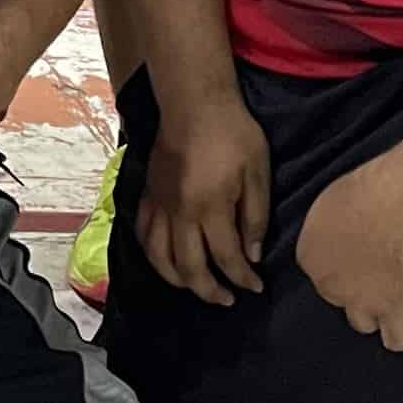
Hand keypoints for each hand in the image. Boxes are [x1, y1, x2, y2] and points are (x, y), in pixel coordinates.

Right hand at [138, 93, 271, 304]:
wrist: (194, 103)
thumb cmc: (234, 134)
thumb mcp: (258, 173)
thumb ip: (256, 217)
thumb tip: (252, 255)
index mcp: (211, 207)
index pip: (227, 258)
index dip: (243, 279)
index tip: (256, 287)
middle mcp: (181, 213)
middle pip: (190, 268)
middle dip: (210, 290)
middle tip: (227, 299)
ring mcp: (160, 205)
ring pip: (160, 257)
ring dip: (178, 280)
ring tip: (196, 287)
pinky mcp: (149, 195)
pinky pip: (144, 234)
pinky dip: (154, 255)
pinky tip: (166, 260)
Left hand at [294, 160, 402, 353]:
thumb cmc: (373, 189)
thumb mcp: (333, 201)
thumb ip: (330, 228)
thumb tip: (341, 232)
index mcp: (309, 255)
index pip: (319, 271)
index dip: (339, 264)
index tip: (355, 256)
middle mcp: (330, 284)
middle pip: (337, 296)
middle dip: (354, 287)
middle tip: (376, 271)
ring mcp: (362, 302)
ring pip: (361, 322)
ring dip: (374, 313)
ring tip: (389, 300)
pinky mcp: (394, 313)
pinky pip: (395, 339)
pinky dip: (402, 334)